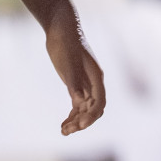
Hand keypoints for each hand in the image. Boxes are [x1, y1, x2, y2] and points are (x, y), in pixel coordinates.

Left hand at [45, 7, 106, 134]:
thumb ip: (74, 82)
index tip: (80, 126)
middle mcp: (93, 82)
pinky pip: (78, 104)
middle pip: (94, 108)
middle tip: (67, 131)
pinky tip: (63, 124)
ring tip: (63, 131)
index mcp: (96, 77)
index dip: (91, 116)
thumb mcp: (68, 63)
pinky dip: (72, 115)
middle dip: (83, 121)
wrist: (61, 29)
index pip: (99, 102)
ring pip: (85, 108)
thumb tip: (78, 102)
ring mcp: (85, 83)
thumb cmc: (66, 43)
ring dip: (77, 121)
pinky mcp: (76, 83)